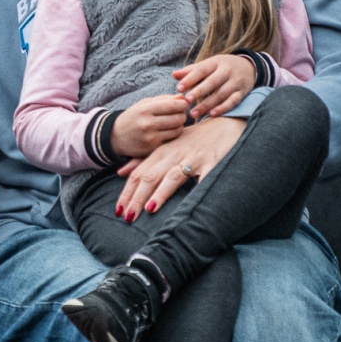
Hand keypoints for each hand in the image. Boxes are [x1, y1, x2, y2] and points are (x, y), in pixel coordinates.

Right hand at [113, 95, 188, 158]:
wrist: (115, 136)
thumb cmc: (133, 117)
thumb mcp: (144, 104)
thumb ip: (164, 100)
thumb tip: (182, 97)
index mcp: (145, 109)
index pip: (173, 106)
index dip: (183, 104)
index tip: (183, 104)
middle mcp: (147, 124)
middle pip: (178, 118)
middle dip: (182, 115)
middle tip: (180, 114)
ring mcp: (150, 138)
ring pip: (177, 130)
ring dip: (179, 125)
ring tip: (174, 122)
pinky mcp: (152, 148)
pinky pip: (171, 140)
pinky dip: (173, 135)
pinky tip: (168, 131)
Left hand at [115, 116, 243, 219]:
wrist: (223, 125)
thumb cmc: (192, 139)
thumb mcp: (166, 146)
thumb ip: (143, 159)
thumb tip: (121, 173)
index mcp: (162, 152)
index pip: (139, 174)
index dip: (127, 192)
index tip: (118, 210)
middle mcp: (174, 154)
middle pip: (151, 176)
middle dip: (138, 197)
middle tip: (127, 217)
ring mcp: (193, 158)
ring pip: (172, 176)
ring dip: (160, 193)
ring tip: (150, 209)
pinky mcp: (212, 162)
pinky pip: (204, 177)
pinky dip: (198, 187)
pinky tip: (192, 202)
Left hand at [173, 54, 254, 118]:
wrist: (248, 67)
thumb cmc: (221, 67)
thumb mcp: (208, 65)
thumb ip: (191, 71)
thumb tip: (174, 75)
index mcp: (216, 62)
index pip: (201, 70)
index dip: (190, 79)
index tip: (179, 88)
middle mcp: (227, 71)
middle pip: (212, 82)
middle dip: (199, 92)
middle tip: (186, 101)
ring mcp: (235, 82)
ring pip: (221, 94)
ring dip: (207, 104)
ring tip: (193, 113)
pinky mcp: (242, 93)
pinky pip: (233, 102)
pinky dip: (223, 108)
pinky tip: (212, 115)